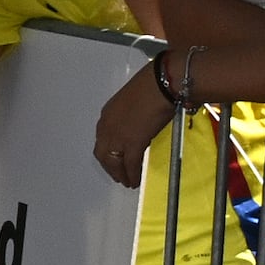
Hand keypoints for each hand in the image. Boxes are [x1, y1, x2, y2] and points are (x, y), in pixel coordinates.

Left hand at [90, 59, 172, 187]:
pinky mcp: (132, 143)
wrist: (161, 83)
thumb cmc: (153, 86)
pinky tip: (135, 181)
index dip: (108, 152)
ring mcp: (117, 136)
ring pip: (114, 162)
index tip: (113, 159)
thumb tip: (141, 124)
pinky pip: (130, 164)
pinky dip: (132, 174)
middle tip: (117, 175)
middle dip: (110, 167)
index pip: (103, 139)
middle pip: (104, 154)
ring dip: (120, 174)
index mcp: (107, 115)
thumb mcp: (134, 102)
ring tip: (127, 181)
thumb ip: (132, 115)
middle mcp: (106, 127)